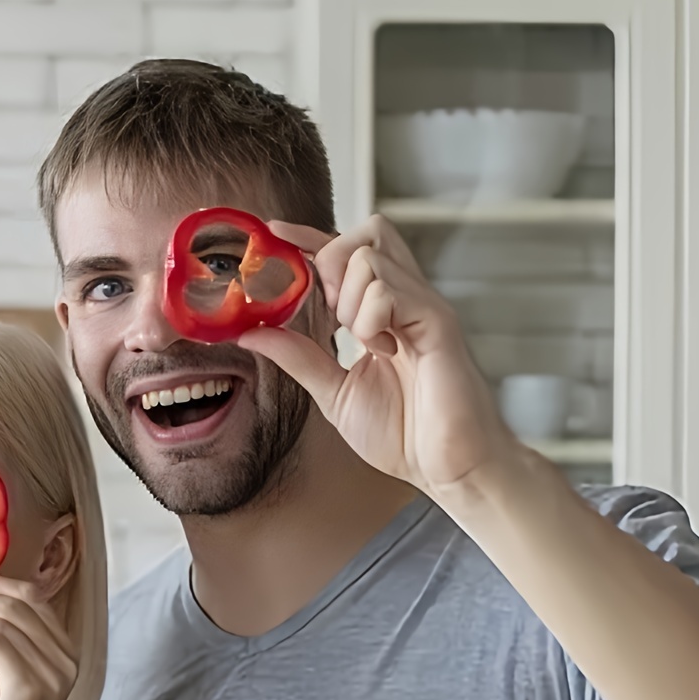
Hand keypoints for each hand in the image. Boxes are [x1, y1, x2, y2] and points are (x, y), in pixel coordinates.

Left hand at [240, 216, 522, 500]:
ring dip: (350, 300)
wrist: (445, 468)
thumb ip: (298, 358)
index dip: (311, 238)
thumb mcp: (334, 393)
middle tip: (331, 314)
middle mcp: (406, 299)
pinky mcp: (438, 321)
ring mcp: (424, 306)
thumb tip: (253, 333)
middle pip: (368, 231)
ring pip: (372, 256)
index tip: (275, 234)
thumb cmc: (405, 434)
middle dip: (332, 260)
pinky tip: (382, 350)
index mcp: (384, 312)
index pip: (348, 254)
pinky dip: (371, 317)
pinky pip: (390, 289)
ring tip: (364, 343)